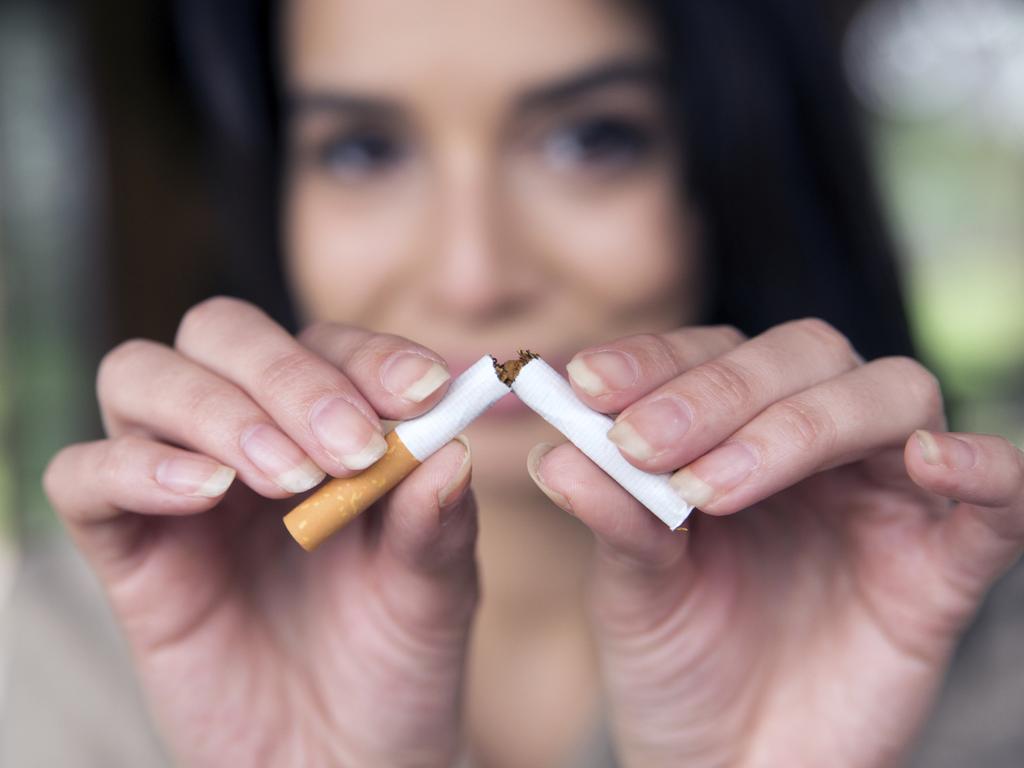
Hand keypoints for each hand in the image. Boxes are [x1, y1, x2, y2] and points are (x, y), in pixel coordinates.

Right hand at [43, 297, 477, 766]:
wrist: (343, 760)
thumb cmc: (395, 661)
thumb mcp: (436, 589)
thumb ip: (437, 519)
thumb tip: (449, 444)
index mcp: (327, 425)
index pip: (326, 344)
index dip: (368, 355)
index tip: (421, 391)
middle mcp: (247, 436)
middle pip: (222, 334)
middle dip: (287, 376)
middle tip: (348, 446)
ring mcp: (181, 487)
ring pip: (142, 376)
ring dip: (217, 411)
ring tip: (285, 479)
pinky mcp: (128, 550)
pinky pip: (86, 476)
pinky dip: (136, 467)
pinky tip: (205, 494)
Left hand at [529, 319, 1023, 767]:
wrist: (730, 763)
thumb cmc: (677, 663)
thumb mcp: (630, 588)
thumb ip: (611, 514)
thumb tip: (555, 450)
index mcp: (734, 434)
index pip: (711, 355)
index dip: (655, 360)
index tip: (587, 384)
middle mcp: (815, 448)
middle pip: (803, 357)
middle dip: (718, 393)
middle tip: (645, 446)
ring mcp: (885, 499)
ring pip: (890, 397)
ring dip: (803, 424)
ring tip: (716, 487)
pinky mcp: (945, 567)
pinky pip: (1001, 498)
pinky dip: (984, 467)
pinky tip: (930, 463)